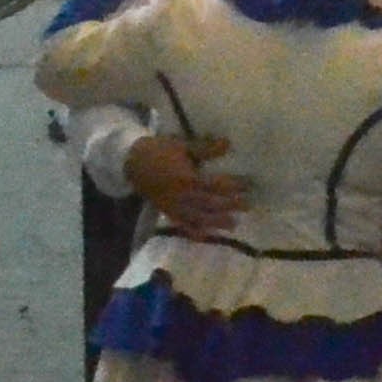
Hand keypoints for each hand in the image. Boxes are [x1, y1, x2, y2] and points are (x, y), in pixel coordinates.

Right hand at [124, 129, 249, 240]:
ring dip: (217, 222)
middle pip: (211, 204)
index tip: (248, 185)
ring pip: (199, 218)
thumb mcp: (183, 146)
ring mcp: (175, 207)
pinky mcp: (168, 212)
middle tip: (248, 206)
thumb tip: (228, 144)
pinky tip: (207, 236)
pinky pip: (183, 226)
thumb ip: (206, 148)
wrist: (132, 162)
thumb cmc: (159, 150)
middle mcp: (183, 196)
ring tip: (234, 224)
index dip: (233, 186)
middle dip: (230, 205)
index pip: (216, 185)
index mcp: (187, 178)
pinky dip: (195, 232)